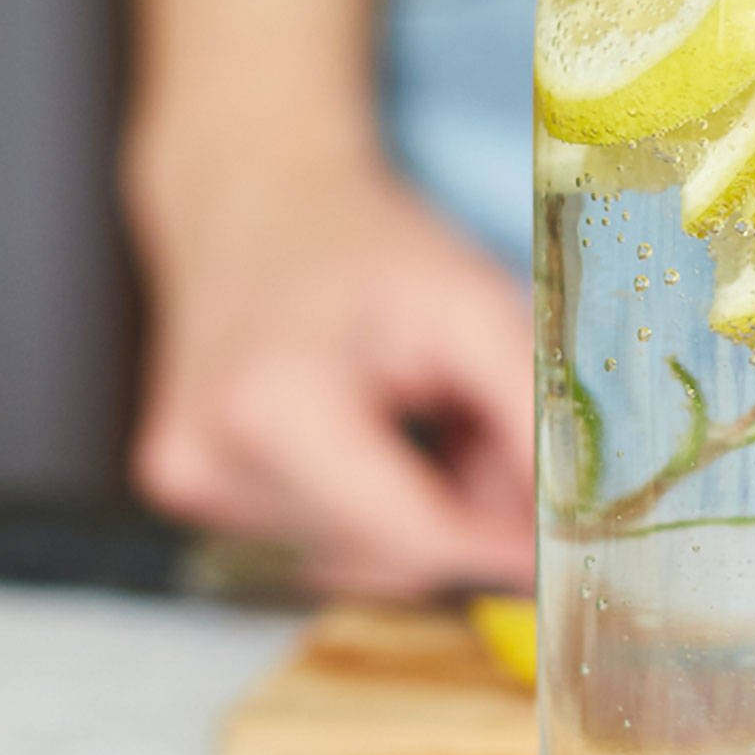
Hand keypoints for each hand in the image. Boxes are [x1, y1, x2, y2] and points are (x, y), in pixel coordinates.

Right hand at [127, 136, 536, 596]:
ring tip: (428, 420)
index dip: (495, 548)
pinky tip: (373, 435)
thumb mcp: (470, 305)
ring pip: (353, 556)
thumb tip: (569, 517)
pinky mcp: (186, 487)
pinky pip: (312, 537)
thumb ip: (525, 411)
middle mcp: (210, 453)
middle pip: (384, 554)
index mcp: (273, 403)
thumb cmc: (366, 248)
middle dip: (460, 519)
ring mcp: (189, 476)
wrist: (256, 198)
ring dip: (415, 514)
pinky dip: (366, 506)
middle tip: (494, 444)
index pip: (409, 534)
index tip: (557, 544)